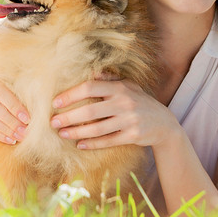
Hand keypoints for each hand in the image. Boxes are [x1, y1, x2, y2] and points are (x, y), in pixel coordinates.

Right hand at [0, 65, 28, 144]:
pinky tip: (8, 139)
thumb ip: (15, 89)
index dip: (15, 105)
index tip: (28, 119)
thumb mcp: (5, 90)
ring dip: (5, 129)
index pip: (0, 90)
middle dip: (11, 120)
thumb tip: (37, 101)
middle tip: (24, 131)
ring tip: (19, 137)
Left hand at [49, 78, 176, 149]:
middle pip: (90, 110)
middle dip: (69, 117)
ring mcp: (129, 120)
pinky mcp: (132, 136)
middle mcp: (124, 102)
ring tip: (62, 134)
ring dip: (77, 132)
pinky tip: (80, 144)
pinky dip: (92, 144)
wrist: (164, 123)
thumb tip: (91, 71)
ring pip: (97, 128)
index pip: (90, 88)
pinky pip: (108, 141)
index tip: (55, 102)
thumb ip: (110, 79)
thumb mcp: (129, 86)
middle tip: (53, 122)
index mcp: (120, 88)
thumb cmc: (140, 102)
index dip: (71, 95)